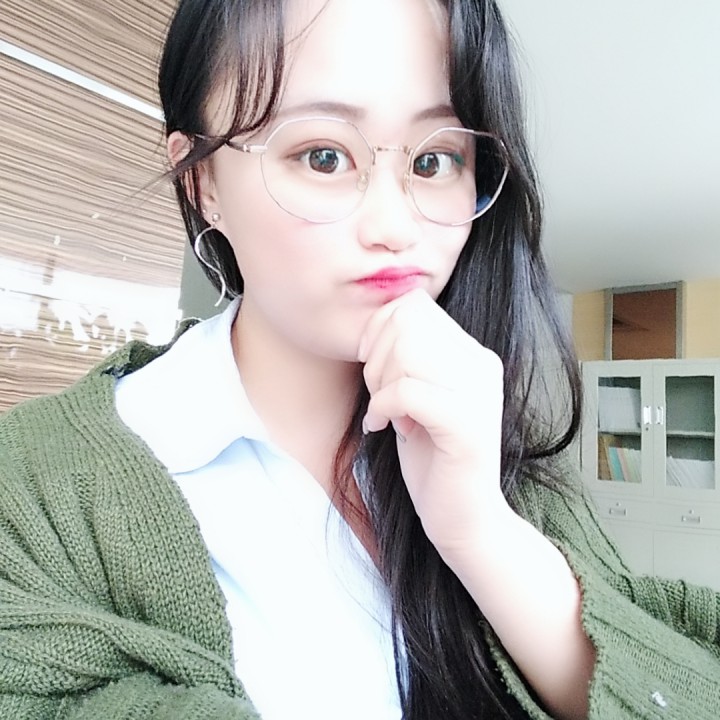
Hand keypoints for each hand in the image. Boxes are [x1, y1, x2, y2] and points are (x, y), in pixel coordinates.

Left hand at [357, 289, 510, 557]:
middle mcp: (481, 365)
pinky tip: (384, 429)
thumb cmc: (430, 456)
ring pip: (408, 351)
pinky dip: (383, 407)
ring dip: (380, 384)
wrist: (464, 517)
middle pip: (408, 322)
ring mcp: (479, 394)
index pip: (414, 304)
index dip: (379, 328)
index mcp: (472, 353)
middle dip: (376, 357)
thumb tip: (375, 322)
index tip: (371, 365)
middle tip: (379, 395)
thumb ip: (406, 357)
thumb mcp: (416, 395)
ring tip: (386, 413)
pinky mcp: (467, 426)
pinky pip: (407, 391)